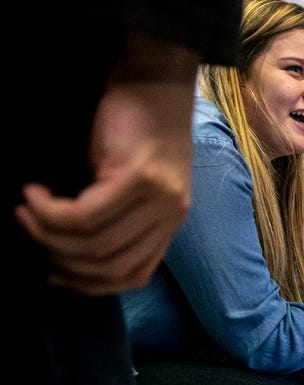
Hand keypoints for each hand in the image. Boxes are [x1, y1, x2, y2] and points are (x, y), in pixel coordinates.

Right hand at [14, 33, 200, 295]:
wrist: (157, 79)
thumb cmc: (137, 127)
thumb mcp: (133, 183)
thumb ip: (118, 218)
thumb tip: (71, 252)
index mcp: (171, 223)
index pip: (132, 276)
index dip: (88, 283)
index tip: (55, 270)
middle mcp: (171, 216)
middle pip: (107, 264)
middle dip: (59, 256)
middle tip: (30, 228)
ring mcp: (158, 199)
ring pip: (93, 242)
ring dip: (48, 231)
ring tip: (28, 208)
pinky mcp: (138, 178)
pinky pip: (85, 215)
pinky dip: (51, 211)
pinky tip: (35, 193)